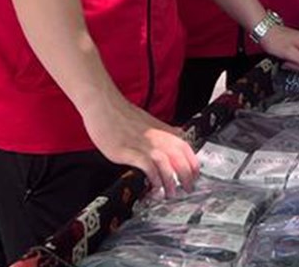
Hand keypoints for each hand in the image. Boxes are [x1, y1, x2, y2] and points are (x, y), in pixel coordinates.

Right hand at [81, 96, 198, 198]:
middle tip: (188, 188)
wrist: (103, 105)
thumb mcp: (146, 122)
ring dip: (170, 178)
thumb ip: (159, 132)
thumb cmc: (121, 114)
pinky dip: (153, 175)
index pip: (185, 146)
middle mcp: (154, 136)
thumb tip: (171, 137)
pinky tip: (154, 184)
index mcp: (161, 130)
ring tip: (172, 192)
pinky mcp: (126, 150)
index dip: (192, 162)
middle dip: (186, 174)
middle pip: (179, 155)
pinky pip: (145, 164)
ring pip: (165, 161)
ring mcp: (141, 143)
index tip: (196, 174)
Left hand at [260, 25, 298, 71]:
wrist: (265, 32)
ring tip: (284, 58)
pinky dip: (291, 60)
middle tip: (286, 61)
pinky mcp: (298, 46)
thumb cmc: (274, 39)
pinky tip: (285, 57)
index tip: (290, 63)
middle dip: (296, 65)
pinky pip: (298, 58)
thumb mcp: (289, 53)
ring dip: (293, 63)